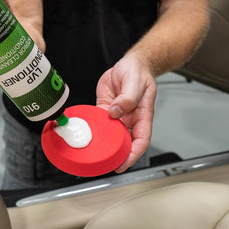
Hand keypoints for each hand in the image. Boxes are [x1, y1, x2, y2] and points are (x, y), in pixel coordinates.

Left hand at [96, 55, 156, 172]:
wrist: (129, 64)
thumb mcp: (135, 81)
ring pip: (111, 136)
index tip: (123, 163)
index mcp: (142, 115)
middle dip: (116, 156)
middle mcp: (130, 119)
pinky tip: (86, 136)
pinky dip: (93, 130)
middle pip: (125, 144)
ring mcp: (118, 116)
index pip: (141, 140)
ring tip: (92, 155)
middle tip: (104, 164)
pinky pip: (100, 124)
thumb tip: (117, 111)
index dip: (133, 154)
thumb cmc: (138, 72)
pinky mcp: (106, 110)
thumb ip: (128, 96)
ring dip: (103, 146)